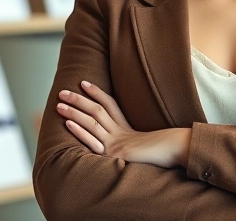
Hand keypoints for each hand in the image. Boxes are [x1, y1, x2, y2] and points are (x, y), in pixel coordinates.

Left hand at [56, 81, 190, 168]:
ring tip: (59, 104)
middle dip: (78, 100)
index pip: (109, 105)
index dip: (96, 93)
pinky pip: (93, 140)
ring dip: (74, 112)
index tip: (83, 83)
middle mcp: (120, 132)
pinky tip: (68, 123)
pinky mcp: (114, 152)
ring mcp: (116, 142)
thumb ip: (139, 141)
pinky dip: (80, 131)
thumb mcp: (151, 144)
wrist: (176, 152)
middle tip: (62, 91)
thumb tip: (134, 141)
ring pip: (91, 122)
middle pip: (96, 110)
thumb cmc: (168, 149)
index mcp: (128, 128)